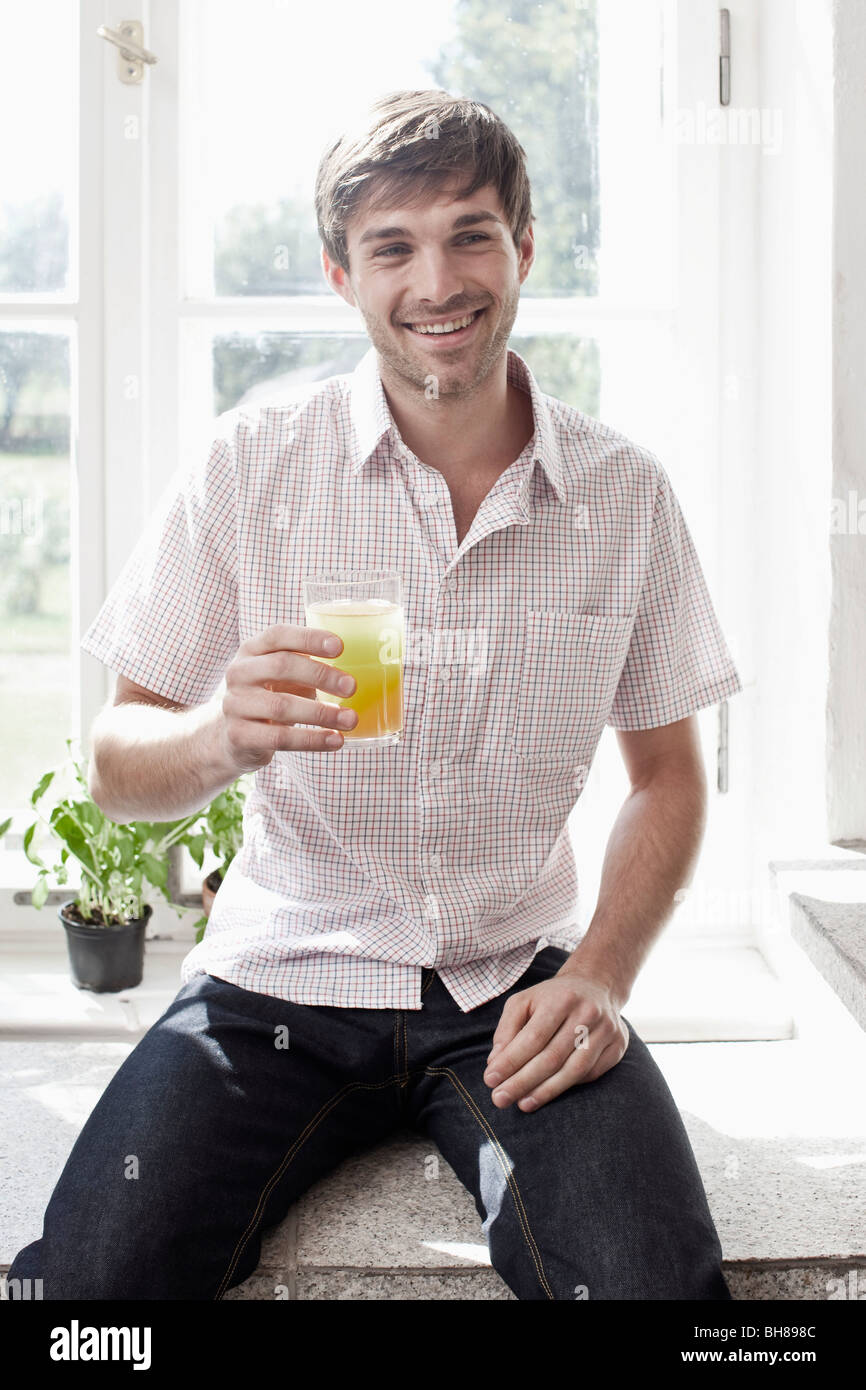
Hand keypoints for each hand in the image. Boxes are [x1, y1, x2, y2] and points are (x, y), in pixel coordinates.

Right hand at [219, 623, 358, 772]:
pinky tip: (335, 740)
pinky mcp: (238, 736)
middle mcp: (239, 673)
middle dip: (321, 675)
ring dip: (321, 714)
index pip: (278, 635)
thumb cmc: (269, 696)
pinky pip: (279, 739)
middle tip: (352, 687)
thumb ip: (308, 665)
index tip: (340, 646)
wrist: (231, 736)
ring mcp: (235, 705)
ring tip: (350, 719)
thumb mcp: (280, 674)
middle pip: (281, 666)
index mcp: (252, 650)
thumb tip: (362, 664)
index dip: (309, 638)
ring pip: (281, 706)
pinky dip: (312, 740)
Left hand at [482, 971, 628, 1111]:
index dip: (511, 1061)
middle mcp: (587, 1013)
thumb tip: (495, 1063)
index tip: (490, 1080)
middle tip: (500, 1099)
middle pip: (552, 1056)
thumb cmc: (552, 997)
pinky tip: (548, 1093)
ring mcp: (606, 1030)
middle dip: (523, 1082)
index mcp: (561, 998)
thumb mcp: (524, 1002)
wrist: (596, 985)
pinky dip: (568, 1086)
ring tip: (523, 1104)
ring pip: (574, 1070)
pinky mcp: (618, 1046)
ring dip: (546, 1091)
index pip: (533, 1037)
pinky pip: (591, 1074)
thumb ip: (507, 1030)